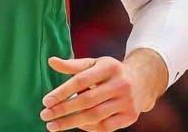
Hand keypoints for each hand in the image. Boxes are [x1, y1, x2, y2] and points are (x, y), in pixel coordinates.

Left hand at [39, 53, 161, 131]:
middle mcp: (120, 84)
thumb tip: (51, 61)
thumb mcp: (94, 64)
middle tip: (45, 115)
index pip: (81, 80)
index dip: (62, 92)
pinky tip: (76, 125)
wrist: (142, 81)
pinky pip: (105, 127)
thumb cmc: (110, 72)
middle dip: (63, 110)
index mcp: (109, 67)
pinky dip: (88, 128)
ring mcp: (127, 101)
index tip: (46, 101)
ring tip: (53, 125)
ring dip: (72, 122)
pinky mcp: (130, 116)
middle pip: (87, 100)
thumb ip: (73, 65)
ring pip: (95, 116)